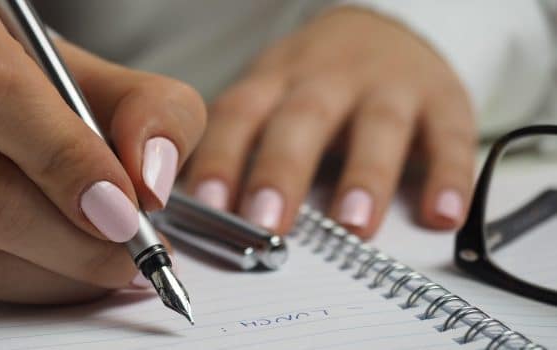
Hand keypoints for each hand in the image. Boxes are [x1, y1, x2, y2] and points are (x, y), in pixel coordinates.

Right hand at [0, 0, 204, 302]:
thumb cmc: (52, 90)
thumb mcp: (116, 82)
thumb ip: (156, 114)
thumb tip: (148, 180)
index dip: (63, 157)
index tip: (123, 207)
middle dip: (72, 238)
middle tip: (132, 249)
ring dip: (54, 273)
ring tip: (109, 262)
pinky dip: (22, 288)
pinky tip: (62, 268)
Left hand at [185, 7, 475, 237]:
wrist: (382, 31)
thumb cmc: (313, 83)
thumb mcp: (269, 96)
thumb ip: (240, 146)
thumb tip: (199, 216)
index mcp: (276, 81)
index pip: (239, 115)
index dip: (221, 157)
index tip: (205, 205)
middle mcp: (328, 79)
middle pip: (302, 119)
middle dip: (282, 171)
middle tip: (266, 223)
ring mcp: (388, 86)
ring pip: (377, 127)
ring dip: (365, 176)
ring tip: (352, 225)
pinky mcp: (442, 99)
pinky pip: (450, 137)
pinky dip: (449, 176)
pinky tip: (441, 215)